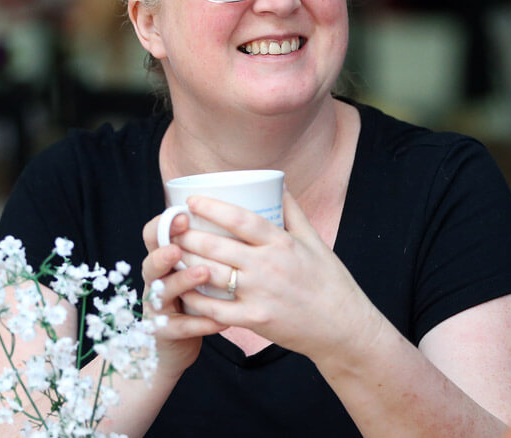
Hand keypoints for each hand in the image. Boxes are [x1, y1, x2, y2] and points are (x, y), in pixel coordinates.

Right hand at [140, 214, 226, 378]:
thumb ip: (210, 243)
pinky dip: (201, 323)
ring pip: (162, 292)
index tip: (184, 214)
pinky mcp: (166, 332)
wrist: (178, 342)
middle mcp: (156, 280)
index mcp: (164, 258)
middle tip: (179, 248)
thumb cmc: (196, 294)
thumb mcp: (197, 264)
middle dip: (164, 253)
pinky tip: (221, 321)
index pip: (154, 235)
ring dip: (182, 282)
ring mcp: (158, 307)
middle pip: (151, 262)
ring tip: (204, 274)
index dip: (164, 225)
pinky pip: (181, 327)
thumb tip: (240, 212)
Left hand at [174, 190, 383, 359]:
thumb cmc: (329, 281)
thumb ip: (294, 213)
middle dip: (188, 235)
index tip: (192, 201)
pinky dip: (195, 300)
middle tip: (170, 227)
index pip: (241, 218)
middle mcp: (268, 266)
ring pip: (210, 275)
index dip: (213, 207)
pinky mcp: (255, 320)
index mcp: (282, 243)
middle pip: (217, 246)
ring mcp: (259, 294)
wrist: (341, 326)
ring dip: (185, 264)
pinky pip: (215, 309)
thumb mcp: (315, 241)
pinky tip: (182, 291)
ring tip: (169, 254)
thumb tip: (280, 185)